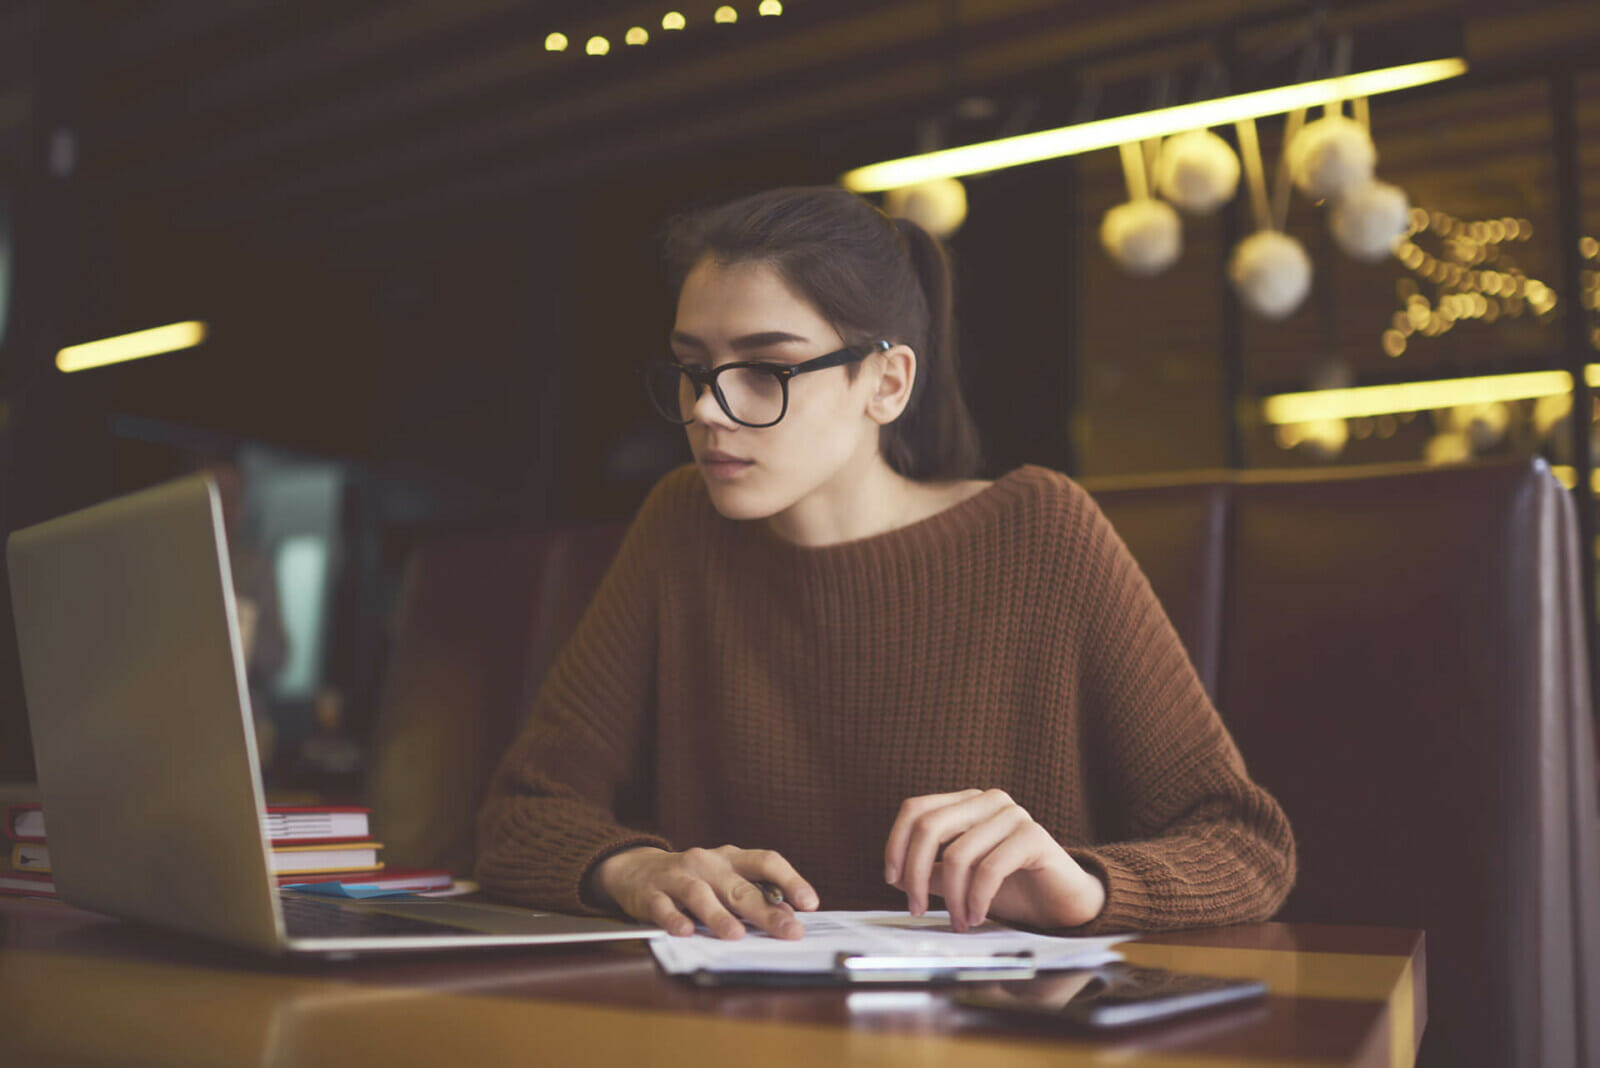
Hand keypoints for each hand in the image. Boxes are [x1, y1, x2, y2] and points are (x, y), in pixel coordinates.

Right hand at [592, 845, 819, 939]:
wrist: (635, 869)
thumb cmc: (694, 879)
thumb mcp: (725, 880)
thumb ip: (754, 895)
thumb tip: (788, 917)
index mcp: (731, 858)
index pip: (766, 861)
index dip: (790, 880)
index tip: (810, 903)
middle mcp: (707, 863)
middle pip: (739, 886)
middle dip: (766, 911)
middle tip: (789, 931)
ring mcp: (677, 877)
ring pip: (700, 894)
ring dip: (719, 915)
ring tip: (736, 935)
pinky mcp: (651, 894)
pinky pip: (663, 907)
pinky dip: (675, 919)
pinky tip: (686, 932)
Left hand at [883, 788, 1105, 931]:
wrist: (1063, 903)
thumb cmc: (1012, 888)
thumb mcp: (961, 880)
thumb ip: (932, 873)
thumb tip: (897, 876)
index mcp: (967, 802)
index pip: (916, 810)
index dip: (896, 844)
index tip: (892, 880)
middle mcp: (988, 800)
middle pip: (930, 827)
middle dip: (916, 873)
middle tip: (916, 909)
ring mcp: (1012, 815)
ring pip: (958, 854)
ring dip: (952, 898)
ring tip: (957, 923)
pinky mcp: (1033, 837)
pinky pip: (990, 868)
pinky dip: (976, 898)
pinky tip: (976, 916)